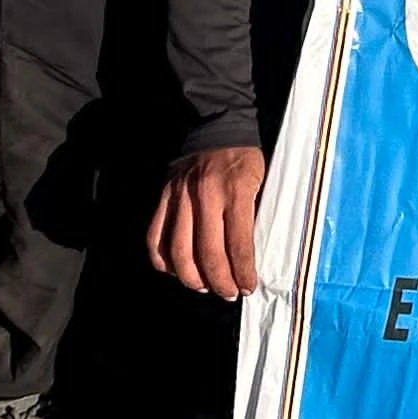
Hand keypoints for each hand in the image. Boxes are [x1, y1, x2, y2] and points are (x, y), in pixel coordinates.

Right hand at [148, 146, 266, 297]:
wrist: (217, 125)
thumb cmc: (245, 158)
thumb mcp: (262, 182)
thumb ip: (254, 216)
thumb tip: (250, 257)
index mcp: (236, 191)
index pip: (239, 245)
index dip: (243, 273)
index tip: (248, 288)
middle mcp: (205, 196)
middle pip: (208, 254)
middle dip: (220, 282)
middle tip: (228, 293)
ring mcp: (180, 197)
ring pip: (178, 251)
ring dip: (191, 278)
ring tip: (203, 286)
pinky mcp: (164, 197)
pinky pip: (155, 236)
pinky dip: (162, 260)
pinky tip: (175, 270)